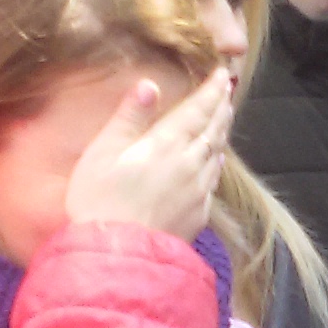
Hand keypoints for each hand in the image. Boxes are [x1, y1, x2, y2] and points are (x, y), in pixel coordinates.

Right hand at [64, 70, 233, 240]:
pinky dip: (216, 163)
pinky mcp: (199, 214)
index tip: (221, 75)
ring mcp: (198, 191)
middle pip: (214, 130)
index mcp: (167, 144)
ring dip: (222, 132)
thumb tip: (149, 85)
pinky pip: (213, 180)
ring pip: (217, 154)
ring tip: (224, 118)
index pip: (197, 110)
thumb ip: (129, 117)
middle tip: (226, 91)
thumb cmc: (100, 200)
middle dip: (221, 107)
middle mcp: (191, 164)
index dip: (211, 91)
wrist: (120, 253)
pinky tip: (215, 160)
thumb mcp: (103, 151)